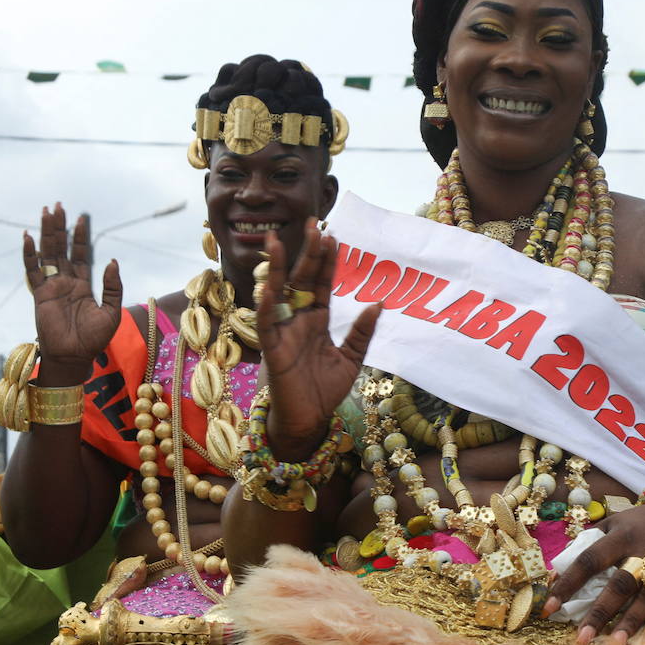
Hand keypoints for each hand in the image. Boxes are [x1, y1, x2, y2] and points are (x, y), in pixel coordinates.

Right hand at [23, 204, 121, 372]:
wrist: (75, 356)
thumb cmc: (94, 338)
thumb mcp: (111, 310)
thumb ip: (112, 286)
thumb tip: (111, 261)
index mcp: (83, 284)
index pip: (81, 254)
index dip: (80, 237)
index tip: (81, 218)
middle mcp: (66, 282)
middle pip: (62, 248)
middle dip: (60, 227)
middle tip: (58, 206)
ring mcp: (52, 286)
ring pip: (48, 254)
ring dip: (47, 233)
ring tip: (46, 212)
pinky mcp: (40, 294)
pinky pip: (33, 271)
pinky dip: (29, 254)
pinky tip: (28, 237)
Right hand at [256, 219, 380, 450]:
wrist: (308, 421)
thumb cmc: (325, 391)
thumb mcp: (352, 358)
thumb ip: (362, 332)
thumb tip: (379, 304)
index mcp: (318, 321)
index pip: (322, 283)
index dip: (326, 260)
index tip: (332, 235)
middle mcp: (299, 320)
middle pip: (301, 279)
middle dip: (306, 252)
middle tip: (312, 223)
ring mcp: (283, 332)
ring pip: (277, 292)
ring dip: (278, 267)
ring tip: (278, 241)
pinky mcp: (271, 348)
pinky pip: (266, 322)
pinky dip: (266, 303)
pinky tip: (270, 285)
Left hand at [542, 501, 644, 644]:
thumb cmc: (639, 524)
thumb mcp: (613, 523)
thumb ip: (587, 543)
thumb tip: (555, 570)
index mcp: (620, 535)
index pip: (588, 560)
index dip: (568, 583)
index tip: (548, 607)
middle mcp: (643, 549)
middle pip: (619, 584)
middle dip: (600, 612)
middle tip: (582, 638)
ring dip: (631, 621)